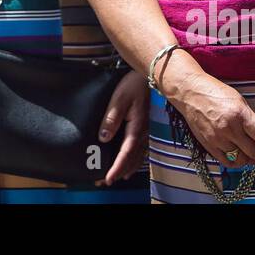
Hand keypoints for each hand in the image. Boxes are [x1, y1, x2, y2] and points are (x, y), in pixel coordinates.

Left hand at [97, 70, 148, 184]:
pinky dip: (134, 160)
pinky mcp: (147, 127)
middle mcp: (143, 133)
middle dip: (119, 171)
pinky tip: (131, 164)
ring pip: (138, 156)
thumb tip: (103, 138)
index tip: (108, 178)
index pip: (125, 153)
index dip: (116, 167)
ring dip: (126, 168)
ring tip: (116, 177)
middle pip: (132, 159)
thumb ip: (111, 119)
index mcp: (136, 127)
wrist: (152, 73)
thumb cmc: (134, 84)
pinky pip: (141, 150)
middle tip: (105, 181)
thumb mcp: (119, 99)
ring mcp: (147, 131)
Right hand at [168, 66, 254, 166]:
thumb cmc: (216, 92)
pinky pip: (227, 161)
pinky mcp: (208, 144)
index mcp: (240, 114)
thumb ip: (251, 119)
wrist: (190, 92)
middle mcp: (229, 128)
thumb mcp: (239, 100)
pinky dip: (237, 162)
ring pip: (242, 159)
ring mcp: (217, 138)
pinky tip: (242, 156)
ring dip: (253, 160)